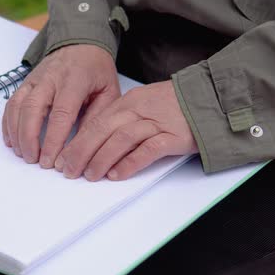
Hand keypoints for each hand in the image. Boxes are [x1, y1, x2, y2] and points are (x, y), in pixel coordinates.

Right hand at [2, 44, 119, 167]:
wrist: (81, 42)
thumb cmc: (97, 71)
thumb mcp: (109, 91)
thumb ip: (97, 117)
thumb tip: (84, 147)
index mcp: (75, 80)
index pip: (61, 113)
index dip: (53, 139)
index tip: (51, 161)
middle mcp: (50, 78)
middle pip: (33, 108)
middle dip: (30, 138)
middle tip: (34, 160)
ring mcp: (34, 79)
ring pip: (18, 106)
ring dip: (17, 133)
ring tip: (23, 154)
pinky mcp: (24, 83)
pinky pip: (11, 104)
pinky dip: (8, 124)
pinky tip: (12, 141)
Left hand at [55, 80, 198, 180]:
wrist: (212, 99)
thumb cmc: (175, 106)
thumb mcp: (142, 105)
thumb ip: (121, 120)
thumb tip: (95, 144)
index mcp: (128, 102)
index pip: (95, 122)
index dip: (77, 142)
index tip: (63, 158)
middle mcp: (139, 110)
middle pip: (103, 129)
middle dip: (82, 151)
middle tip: (69, 171)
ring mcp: (157, 122)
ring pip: (121, 138)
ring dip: (102, 158)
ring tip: (90, 175)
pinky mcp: (174, 136)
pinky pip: (148, 149)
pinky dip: (130, 162)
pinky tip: (117, 174)